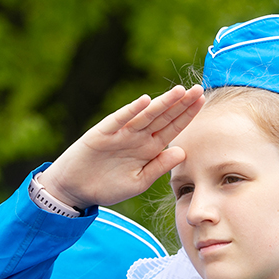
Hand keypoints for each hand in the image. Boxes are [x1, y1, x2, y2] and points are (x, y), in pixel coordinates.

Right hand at [39, 84, 205, 208]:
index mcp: (149, 148)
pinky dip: (131, 111)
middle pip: (163, 117)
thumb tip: (182, 151)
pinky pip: (119, 120)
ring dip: (162, 103)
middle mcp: (138, 136)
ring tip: (179, 91)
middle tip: (198, 89)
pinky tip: (145, 101)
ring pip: (145, 115)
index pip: (172, 128)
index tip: (202, 102)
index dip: (187, 115)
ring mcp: (121, 133)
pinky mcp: (103, 133)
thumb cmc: (108, 187)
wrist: (76, 189)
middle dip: (181, 104)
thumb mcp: (139, 181)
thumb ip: (159, 166)